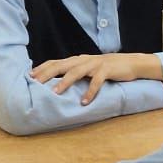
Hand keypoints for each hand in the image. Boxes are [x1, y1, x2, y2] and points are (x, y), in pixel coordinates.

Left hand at [30, 52, 162, 103]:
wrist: (133, 63)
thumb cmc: (110, 68)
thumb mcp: (90, 68)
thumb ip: (77, 72)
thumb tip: (60, 82)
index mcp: (78, 59)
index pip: (56, 62)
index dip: (42, 68)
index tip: (29, 76)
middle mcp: (84, 60)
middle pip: (62, 65)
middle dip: (47, 74)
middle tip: (35, 83)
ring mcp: (96, 64)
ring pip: (76, 72)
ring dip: (65, 82)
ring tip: (55, 92)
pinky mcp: (107, 70)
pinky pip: (96, 81)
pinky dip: (90, 92)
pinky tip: (84, 102)